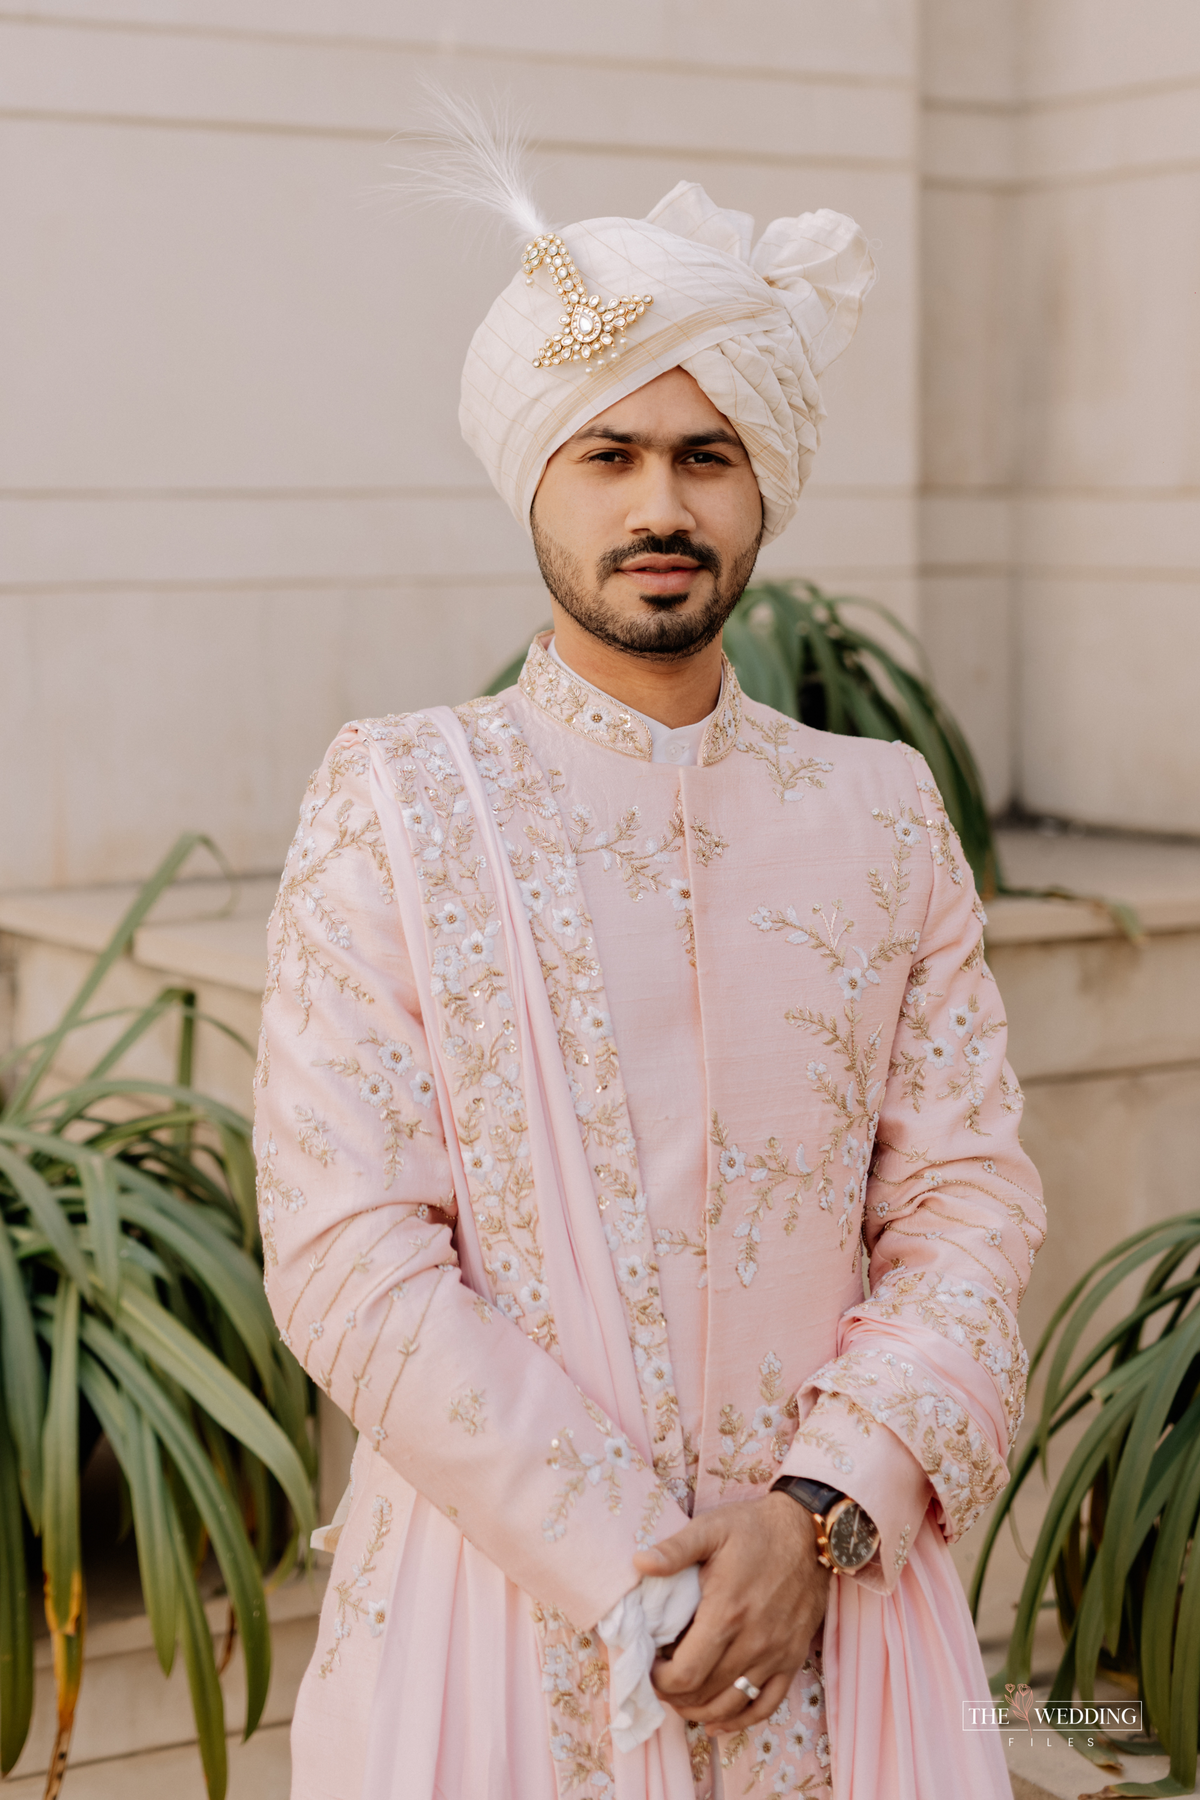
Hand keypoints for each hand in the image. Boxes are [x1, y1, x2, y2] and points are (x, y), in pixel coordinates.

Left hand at [632, 1491, 829, 1733]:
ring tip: (681, 1699)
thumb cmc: (755, 1529)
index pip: (685, 1674)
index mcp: (726, 1613)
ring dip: (700, 1710)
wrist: (809, 1532)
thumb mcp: (711, 1529)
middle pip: (705, 1694)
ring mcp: (776, 1654)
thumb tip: (638, 1563)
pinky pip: (766, 1705)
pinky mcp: (792, 1658)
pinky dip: (740, 1721)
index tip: (649, 1666)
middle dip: (674, 1695)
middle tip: (660, 1680)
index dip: (660, 1681)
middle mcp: (753, 1642)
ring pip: (732, 1706)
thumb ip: (675, 1550)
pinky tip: (719, 1723)